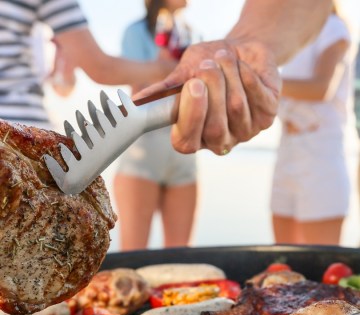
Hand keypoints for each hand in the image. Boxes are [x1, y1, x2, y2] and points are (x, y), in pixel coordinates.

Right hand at [135, 39, 280, 154]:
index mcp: (194, 135)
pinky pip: (257, 99)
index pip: (186, 142)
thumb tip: (135, 102)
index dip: (190, 117)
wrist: (240, 51)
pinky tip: (242, 65)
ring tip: (224, 56)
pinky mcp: (266, 118)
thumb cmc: (207, 65)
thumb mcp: (184, 74)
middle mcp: (219, 141)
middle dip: (212, 92)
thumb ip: (166, 90)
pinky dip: (248, 76)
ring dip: (229, 77)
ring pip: (236, 110)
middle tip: (208, 65)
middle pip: (214, 129)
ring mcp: (244, 132)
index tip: (192, 86)